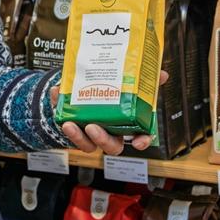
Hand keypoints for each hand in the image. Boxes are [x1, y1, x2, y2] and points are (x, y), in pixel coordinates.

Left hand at [50, 70, 168, 155]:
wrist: (80, 89)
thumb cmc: (108, 92)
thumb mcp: (126, 83)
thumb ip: (143, 80)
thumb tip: (162, 74)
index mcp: (125, 123)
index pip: (138, 138)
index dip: (141, 141)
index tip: (138, 142)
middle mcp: (108, 131)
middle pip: (110, 146)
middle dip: (103, 139)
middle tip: (95, 128)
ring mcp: (89, 132)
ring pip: (86, 144)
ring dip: (78, 137)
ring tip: (71, 124)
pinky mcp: (71, 125)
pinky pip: (65, 125)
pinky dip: (59, 111)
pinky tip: (57, 94)